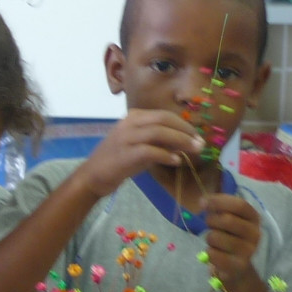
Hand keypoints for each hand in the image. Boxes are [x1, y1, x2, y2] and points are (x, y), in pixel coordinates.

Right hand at [74, 109, 204, 197]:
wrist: (92, 176)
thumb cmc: (117, 162)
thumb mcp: (138, 145)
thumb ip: (157, 141)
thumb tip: (182, 143)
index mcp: (133, 117)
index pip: (163, 115)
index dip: (183, 124)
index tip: (196, 135)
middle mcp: (129, 123)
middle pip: (163, 119)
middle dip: (185, 130)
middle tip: (199, 142)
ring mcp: (126, 137)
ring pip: (159, 132)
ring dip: (180, 141)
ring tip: (194, 151)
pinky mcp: (126, 154)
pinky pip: (151, 151)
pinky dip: (166, 155)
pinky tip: (176, 161)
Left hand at [203, 193, 262, 283]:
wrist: (239, 266)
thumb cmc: (231, 237)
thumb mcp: (230, 218)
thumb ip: (219, 207)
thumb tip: (202, 201)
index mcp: (254, 218)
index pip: (240, 205)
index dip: (219, 202)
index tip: (202, 202)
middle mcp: (255, 234)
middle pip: (227, 220)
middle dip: (211, 220)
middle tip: (209, 225)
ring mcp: (248, 251)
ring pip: (216, 237)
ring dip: (209, 238)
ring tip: (215, 242)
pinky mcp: (239, 265)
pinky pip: (213, 254)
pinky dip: (209, 253)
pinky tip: (216, 254)